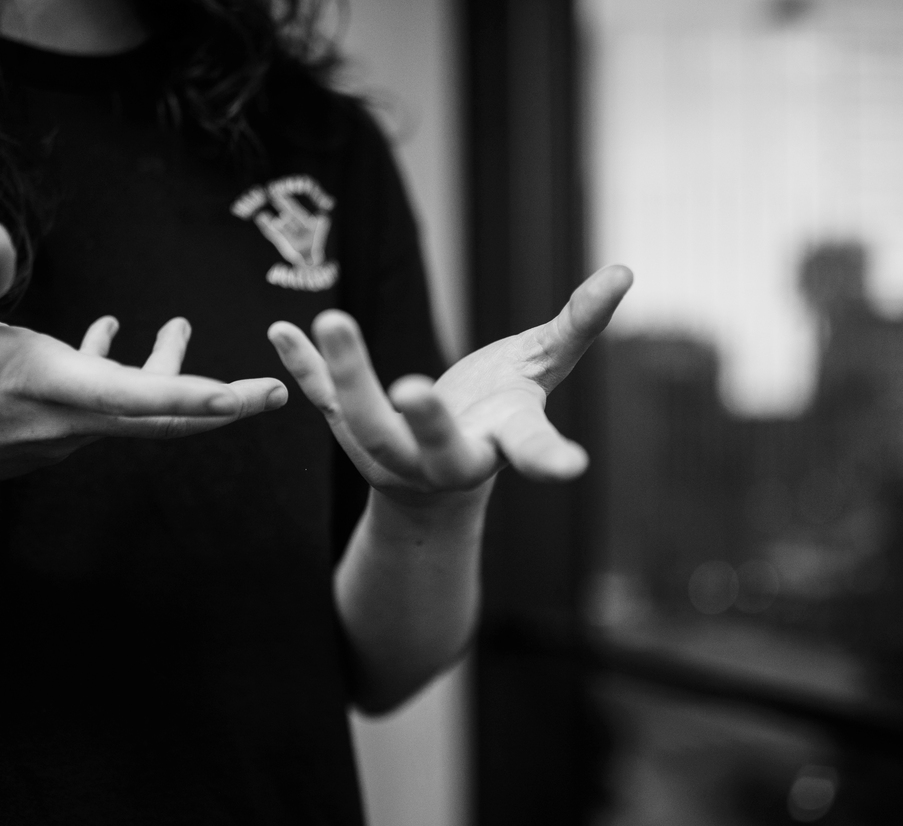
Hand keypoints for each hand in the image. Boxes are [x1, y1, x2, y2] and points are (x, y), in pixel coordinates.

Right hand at [0, 223, 286, 501]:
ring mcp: (61, 435)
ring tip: (176, 324)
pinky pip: (103, 410)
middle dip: (223, 405)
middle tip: (278, 392)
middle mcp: (68, 422)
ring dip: (167, 375)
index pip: (143, 399)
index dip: (202, 395)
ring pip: (134, 412)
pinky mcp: (49, 436)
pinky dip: (120, 377)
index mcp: (51, 389)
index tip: (251, 394)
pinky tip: (108, 335)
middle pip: (164, 420)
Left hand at [267, 264, 631, 502]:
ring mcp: (394, 452)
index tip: (572, 468)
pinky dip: (300, 369)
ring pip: (366, 425)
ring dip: (347, 376)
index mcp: (501, 443)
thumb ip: (575, 325)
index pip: (530, 450)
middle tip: (409, 388)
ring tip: (332, 319)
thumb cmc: (499, 412)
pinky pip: (321, 402)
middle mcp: (447, 459)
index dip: (549, 459)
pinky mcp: (350, 432)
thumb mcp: (539, 369)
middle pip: (434, 448)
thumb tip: (624, 270)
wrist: (435, 477)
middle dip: (424, 422)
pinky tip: (278, 331)